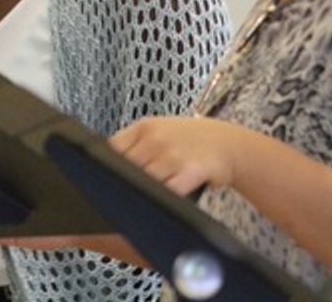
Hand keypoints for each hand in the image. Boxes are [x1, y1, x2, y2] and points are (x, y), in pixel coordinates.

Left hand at [109, 116, 254, 195]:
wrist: (227, 143)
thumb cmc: (189, 140)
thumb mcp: (159, 132)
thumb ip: (135, 145)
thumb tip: (104, 170)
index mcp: (144, 127)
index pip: (112, 148)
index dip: (105, 167)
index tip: (103, 179)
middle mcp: (156, 137)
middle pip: (125, 167)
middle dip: (123, 184)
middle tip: (123, 197)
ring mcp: (173, 153)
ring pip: (144, 181)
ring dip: (144, 194)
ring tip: (145, 201)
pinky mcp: (191, 170)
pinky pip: (169, 191)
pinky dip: (164, 200)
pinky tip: (164, 203)